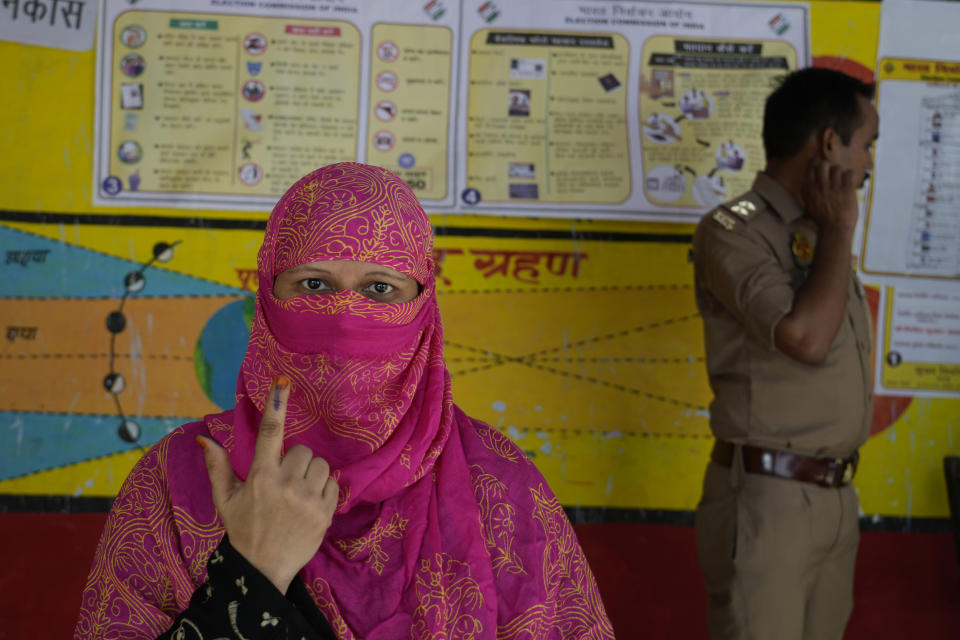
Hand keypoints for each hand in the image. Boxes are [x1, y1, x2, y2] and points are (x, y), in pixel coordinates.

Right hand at [198, 376, 338, 592]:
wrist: (262, 569)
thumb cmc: (243, 529)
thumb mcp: (224, 499)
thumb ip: (217, 466)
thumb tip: (204, 437)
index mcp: (260, 477)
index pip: (269, 433)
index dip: (276, 405)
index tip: (282, 383)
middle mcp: (285, 484)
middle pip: (302, 450)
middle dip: (294, 461)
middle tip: (284, 481)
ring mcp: (308, 499)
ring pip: (320, 464)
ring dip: (311, 474)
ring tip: (297, 493)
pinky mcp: (325, 513)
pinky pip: (333, 484)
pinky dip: (324, 490)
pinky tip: (309, 505)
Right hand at [801, 158, 858, 232]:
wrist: (835, 228)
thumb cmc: (822, 219)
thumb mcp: (809, 204)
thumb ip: (810, 190)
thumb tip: (814, 179)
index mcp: (808, 188)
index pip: (811, 165)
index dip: (817, 162)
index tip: (820, 165)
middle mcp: (819, 184)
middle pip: (824, 163)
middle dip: (829, 167)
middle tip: (833, 175)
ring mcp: (833, 186)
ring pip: (838, 168)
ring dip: (840, 174)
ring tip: (842, 182)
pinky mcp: (847, 188)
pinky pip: (850, 173)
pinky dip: (850, 177)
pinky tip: (849, 184)